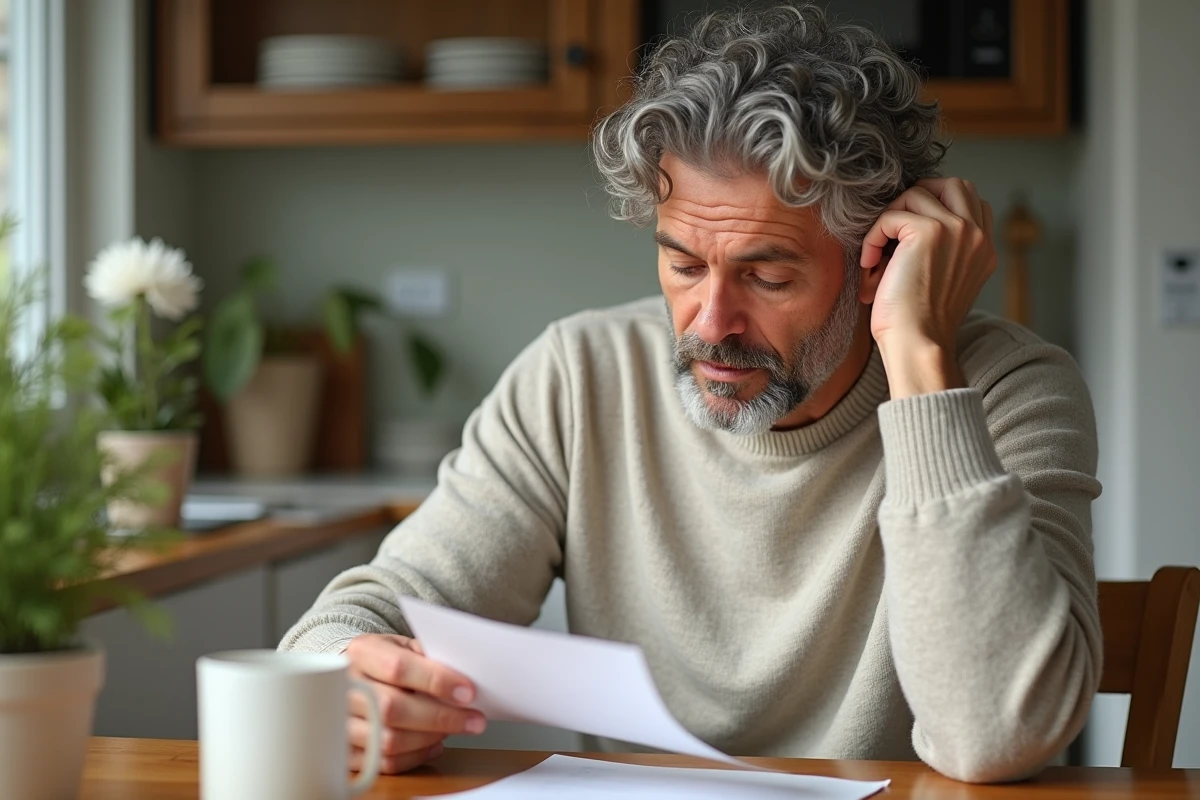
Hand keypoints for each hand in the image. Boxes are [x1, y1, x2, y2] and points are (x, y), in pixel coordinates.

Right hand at [344, 633, 485, 773]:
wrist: (351, 678)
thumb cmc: (384, 660)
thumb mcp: (404, 645)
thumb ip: (428, 658)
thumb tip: (462, 680)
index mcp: (361, 653)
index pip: (398, 668)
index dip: (436, 681)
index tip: (467, 692)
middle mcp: (345, 688)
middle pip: (392, 709)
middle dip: (441, 717)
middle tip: (473, 720)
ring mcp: (341, 722)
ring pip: (388, 741)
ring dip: (430, 738)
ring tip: (452, 729)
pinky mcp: (346, 751)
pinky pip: (384, 763)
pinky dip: (416, 756)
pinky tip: (433, 744)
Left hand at [860, 178, 995, 396]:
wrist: (918, 345)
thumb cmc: (917, 324)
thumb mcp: (941, 281)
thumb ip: (942, 251)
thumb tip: (907, 224)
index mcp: (984, 249)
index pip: (969, 201)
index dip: (934, 207)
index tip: (907, 234)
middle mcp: (978, 236)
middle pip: (951, 183)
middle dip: (916, 197)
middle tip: (891, 228)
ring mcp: (959, 229)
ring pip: (916, 193)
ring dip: (888, 220)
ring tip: (877, 255)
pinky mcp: (930, 231)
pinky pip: (891, 215)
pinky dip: (873, 237)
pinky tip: (870, 265)